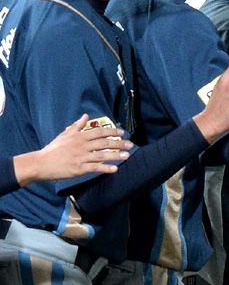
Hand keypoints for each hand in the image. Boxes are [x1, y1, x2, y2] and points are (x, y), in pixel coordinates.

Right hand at [16, 115, 132, 183]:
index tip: (122, 133)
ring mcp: (81, 157)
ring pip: (102, 155)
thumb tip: (86, 116)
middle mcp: (82, 146)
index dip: (112, 131)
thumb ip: (77, 126)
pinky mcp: (79, 168)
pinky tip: (115, 169)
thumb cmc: (53, 149)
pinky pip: (95, 168)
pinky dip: (105, 168)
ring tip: (127, 155)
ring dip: (116, 155)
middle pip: (104, 143)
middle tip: (130, 144)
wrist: (41, 163)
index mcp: (79, 137)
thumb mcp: (65, 134)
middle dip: (119, 143)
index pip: (99, 132)